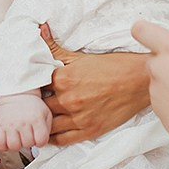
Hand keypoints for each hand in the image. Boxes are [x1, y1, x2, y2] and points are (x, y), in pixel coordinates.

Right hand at [0, 93, 51, 150]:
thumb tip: (43, 142)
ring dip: (17, 144)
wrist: (17, 94)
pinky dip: (4, 145)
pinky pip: (0, 143)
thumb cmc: (32, 105)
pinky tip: (9, 140)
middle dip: (29, 142)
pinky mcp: (0, 126)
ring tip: (18, 138)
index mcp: (37, 119)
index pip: (41, 141)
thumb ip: (47, 128)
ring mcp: (11, 125)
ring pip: (14, 146)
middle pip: (27, 144)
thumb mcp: (46, 113)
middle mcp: (23, 123)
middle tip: (28, 136)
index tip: (38, 138)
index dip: (40, 142)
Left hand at [42, 24, 150, 145]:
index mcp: (64, 79)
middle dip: (34, 105)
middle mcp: (68, 100)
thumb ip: (55, 46)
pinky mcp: (89, 130)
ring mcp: (78, 117)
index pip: (35, 86)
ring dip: (40, 122)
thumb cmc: (114, 66)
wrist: (140, 80)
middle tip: (30, 105)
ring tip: (36, 120)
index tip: (28, 89)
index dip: (31, 87)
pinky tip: (46, 134)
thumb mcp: (81, 55)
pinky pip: (62, 140)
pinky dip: (51, 138)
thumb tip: (40, 29)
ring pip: (47, 125)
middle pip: (39, 106)